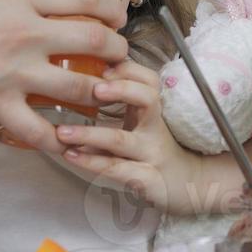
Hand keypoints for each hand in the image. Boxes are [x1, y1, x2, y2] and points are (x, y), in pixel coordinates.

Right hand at [0, 0, 128, 152]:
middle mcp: (23, 33)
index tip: (117, 16)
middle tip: (119, 56)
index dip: (110, 8)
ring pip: (79, 87)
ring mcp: (12, 73)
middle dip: (116, 49)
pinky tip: (68, 140)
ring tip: (104, 97)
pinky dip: (57, 139)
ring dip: (98, 94)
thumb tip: (17, 1)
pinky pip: (40, 131)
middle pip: (93, 39)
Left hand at [50, 60, 238, 214]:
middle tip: (94, 88)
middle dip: (121, 90)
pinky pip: (116, 169)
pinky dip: (91, 162)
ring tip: (63, 132)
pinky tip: (71, 155)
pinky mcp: (146, 179)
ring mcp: (151, 154)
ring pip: (121, 139)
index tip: (104, 68)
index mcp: (154, 110)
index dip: (129, 70)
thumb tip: (89, 78)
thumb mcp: (145, 121)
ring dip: (89, 134)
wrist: (189, 184)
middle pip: (148, 99)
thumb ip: (124, 102)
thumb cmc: (157, 149)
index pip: (150, 80)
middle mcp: (156, 128)